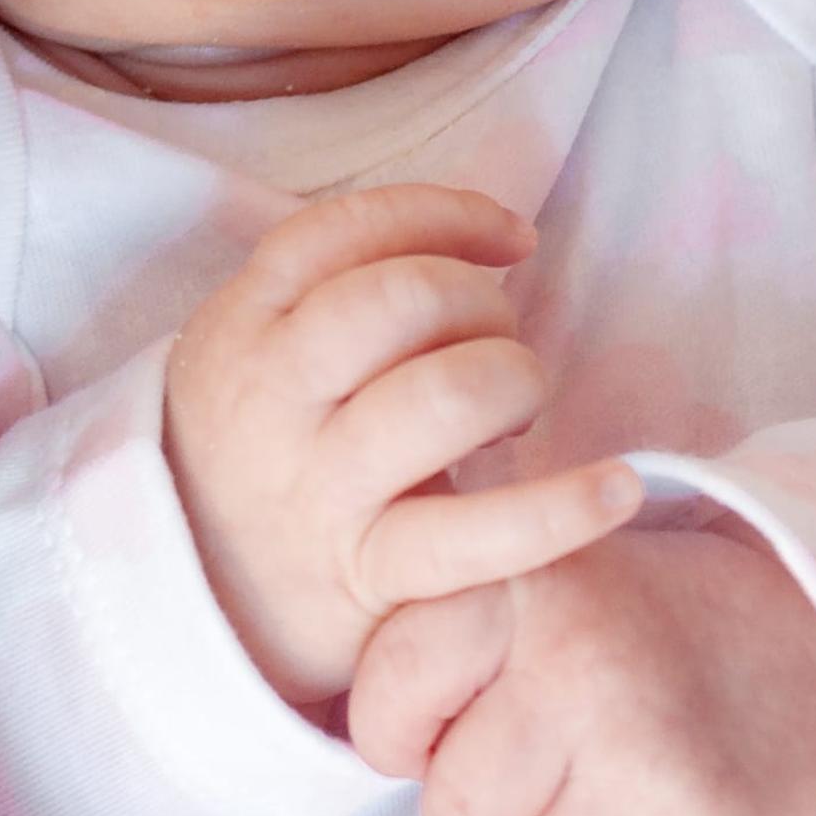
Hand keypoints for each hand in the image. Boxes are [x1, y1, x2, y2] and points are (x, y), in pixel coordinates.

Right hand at [165, 185, 642, 706]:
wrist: (200, 601)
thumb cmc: (264, 454)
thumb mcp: (255, 355)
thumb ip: (330, 293)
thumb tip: (476, 240)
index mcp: (242, 326)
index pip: (341, 231)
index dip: (444, 214)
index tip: (510, 239)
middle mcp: (272, 397)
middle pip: (401, 297)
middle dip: (481, 302)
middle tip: (494, 343)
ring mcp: (318, 486)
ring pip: (445, 393)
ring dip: (513, 381)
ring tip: (514, 411)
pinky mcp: (367, 571)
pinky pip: (477, 534)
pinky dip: (560, 509)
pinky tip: (614, 488)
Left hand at [345, 526, 815, 815]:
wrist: (799, 638)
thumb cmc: (614, 631)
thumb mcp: (518, 585)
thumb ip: (427, 640)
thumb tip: (379, 749)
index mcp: (514, 587)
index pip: (388, 700)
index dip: (402, 734)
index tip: (453, 719)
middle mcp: (581, 666)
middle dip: (491, 811)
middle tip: (553, 760)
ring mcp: (656, 754)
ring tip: (622, 780)